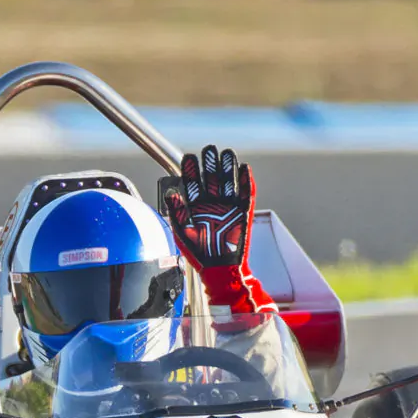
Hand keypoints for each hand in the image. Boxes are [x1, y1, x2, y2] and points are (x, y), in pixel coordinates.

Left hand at [163, 146, 274, 312]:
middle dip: (210, 163)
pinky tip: (244, 168)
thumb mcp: (182, 232)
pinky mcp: (243, 212)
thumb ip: (176, 212)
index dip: (191, 170)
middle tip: (209, 149)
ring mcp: (228, 206)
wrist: (219, 268)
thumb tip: (171, 192)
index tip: (188, 157)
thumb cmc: (198, 253)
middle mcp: (212, 203)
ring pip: (228, 181)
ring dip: (227, 167)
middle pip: (212, 177)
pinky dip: (246, 181)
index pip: (193, 182)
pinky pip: (246, 193)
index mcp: (196, 206)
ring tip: (226, 152)